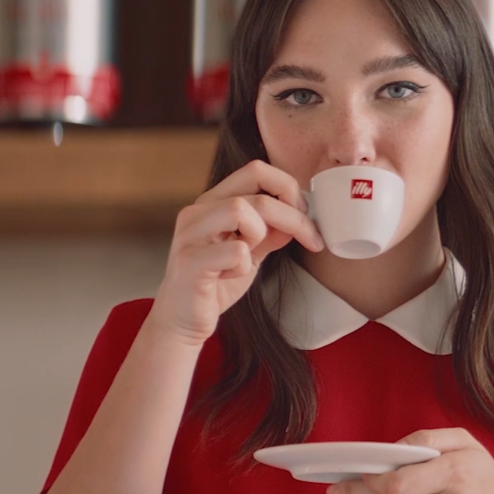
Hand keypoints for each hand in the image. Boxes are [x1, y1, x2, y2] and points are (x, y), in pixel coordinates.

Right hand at [146, 160, 324, 345]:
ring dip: (260, 235)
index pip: (256, 171)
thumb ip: (270, 232)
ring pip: (240, 210)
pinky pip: (235, 251)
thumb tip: (299, 214)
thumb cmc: (215, 284)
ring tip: (248, 257)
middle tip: (310, 239)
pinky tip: (230, 275)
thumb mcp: (250, 252)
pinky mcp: (189, 261)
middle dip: (293, 216)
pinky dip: (243, 266)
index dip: (288, 188)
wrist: (182, 322)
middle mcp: (197, 211)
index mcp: (213, 202)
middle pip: (257, 191)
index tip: (305, 216)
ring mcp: (190, 234)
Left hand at [326, 428, 493, 493]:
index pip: (395, 485)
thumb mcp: (469, 444)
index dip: (367, 481)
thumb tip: (393, 448)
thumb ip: (428, 438)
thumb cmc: (492, 481)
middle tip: (340, 487)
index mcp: (456, 475)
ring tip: (361, 490)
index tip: (351, 475)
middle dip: (360, 493)